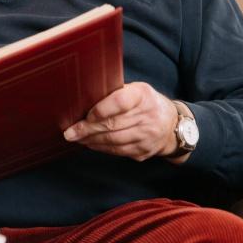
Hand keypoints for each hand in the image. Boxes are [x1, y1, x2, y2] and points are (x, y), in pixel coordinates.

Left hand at [62, 82, 178, 161]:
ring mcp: (148, 136)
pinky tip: (91, 143)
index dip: (100, 110)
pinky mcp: (144, 151)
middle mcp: (148, 116)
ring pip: (113, 141)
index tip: (85, 115)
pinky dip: (101, 148)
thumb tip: (82, 99)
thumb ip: (113, 93)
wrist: (172, 124)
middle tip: (70, 132)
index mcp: (143, 95)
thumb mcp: (134, 90)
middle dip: (87, 129)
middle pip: (113, 125)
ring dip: (91, 140)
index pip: (120, 102)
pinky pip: (118, 151)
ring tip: (76, 138)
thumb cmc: (144, 103)